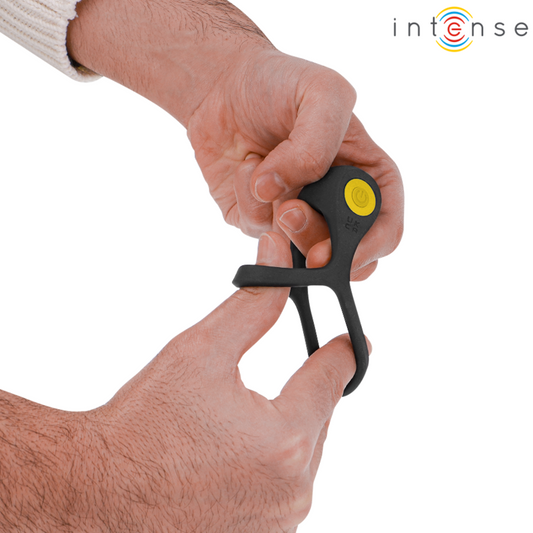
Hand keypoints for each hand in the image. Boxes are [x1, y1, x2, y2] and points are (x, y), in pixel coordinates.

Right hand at [93, 232, 357, 530]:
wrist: (95, 492)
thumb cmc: (143, 423)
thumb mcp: (202, 350)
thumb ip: (254, 305)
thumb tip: (277, 257)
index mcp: (286, 439)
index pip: (334, 377)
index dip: (344, 351)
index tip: (351, 341)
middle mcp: (294, 489)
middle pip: (320, 417)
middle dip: (305, 391)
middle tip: (285, 374)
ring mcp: (280, 521)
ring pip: (305, 454)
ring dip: (286, 429)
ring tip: (241, 421)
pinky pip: (286, 487)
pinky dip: (271, 463)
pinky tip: (236, 454)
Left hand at [187, 49, 403, 280]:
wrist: (224, 84)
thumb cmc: (280, 82)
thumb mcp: (322, 92)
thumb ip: (317, 144)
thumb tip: (281, 195)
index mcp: (365, 175)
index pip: (385, 226)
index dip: (371, 247)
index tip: (346, 253)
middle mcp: (332, 201)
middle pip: (340, 251)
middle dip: (316, 239)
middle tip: (290, 211)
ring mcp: (295, 213)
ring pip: (296, 249)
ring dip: (276, 216)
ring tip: (262, 170)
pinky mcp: (258, 218)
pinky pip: (256, 230)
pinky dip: (247, 200)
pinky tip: (245, 167)